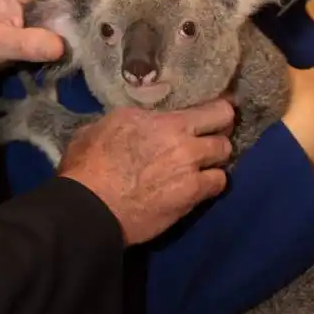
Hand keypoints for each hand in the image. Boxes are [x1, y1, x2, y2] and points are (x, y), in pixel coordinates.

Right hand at [59, 100, 234, 244]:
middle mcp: (183, 139)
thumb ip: (134, 119)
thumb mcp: (106, 124)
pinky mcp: (192, 195)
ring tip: (205, 162)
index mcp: (164, 120)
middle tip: (210, 136)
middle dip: (220, 130)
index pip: (212, 107)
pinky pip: (218, 184)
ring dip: (216, 157)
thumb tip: (141, 119)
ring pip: (224, 156)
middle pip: (224, 126)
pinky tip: (201, 184)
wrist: (90, 206)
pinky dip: (212, 182)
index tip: (218, 110)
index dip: (220, 107)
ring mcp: (191, 169)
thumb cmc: (88, 164)